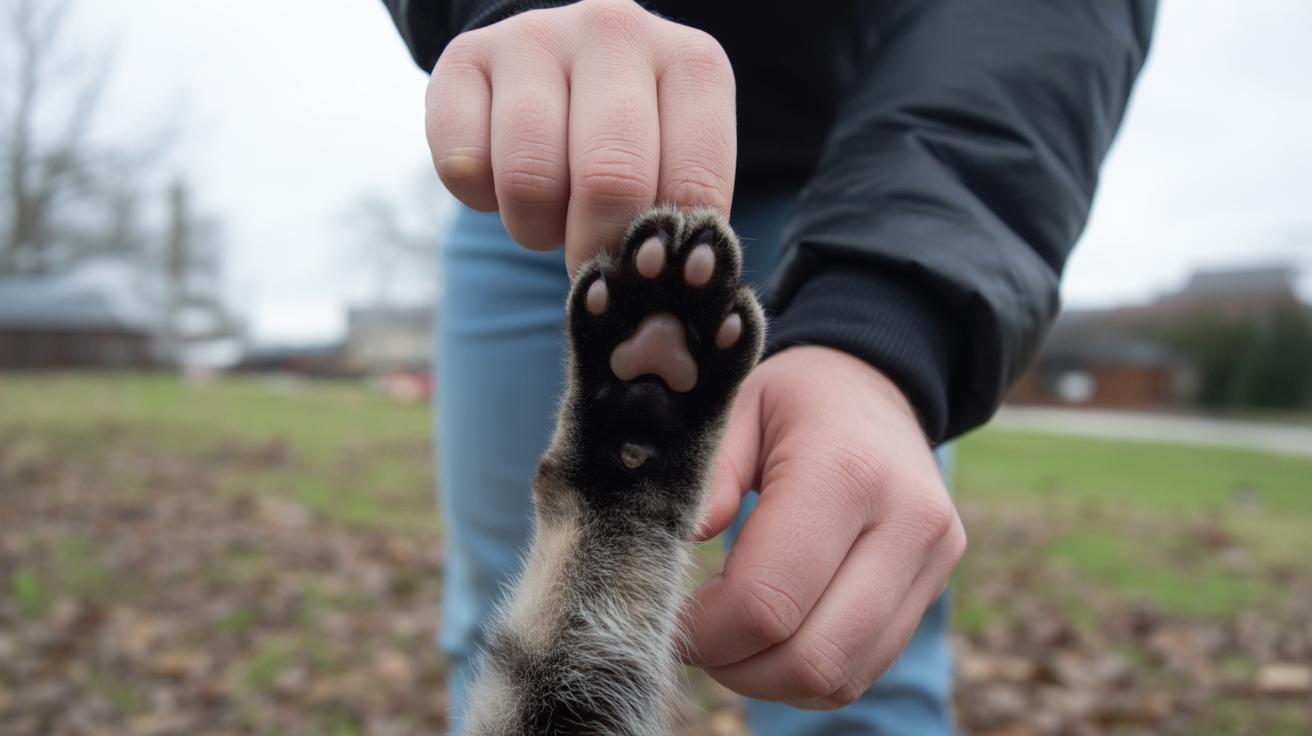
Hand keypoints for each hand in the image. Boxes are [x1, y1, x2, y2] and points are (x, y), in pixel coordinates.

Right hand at [425, 0, 735, 275]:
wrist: (560, 71)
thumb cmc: (636, 144)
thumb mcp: (677, 169)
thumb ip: (686, 224)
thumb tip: (678, 292)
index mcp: (694, 67)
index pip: (691, 188)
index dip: (661, 255)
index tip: (645, 276)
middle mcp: (617, 33)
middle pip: (609, 180)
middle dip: (595, 249)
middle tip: (589, 262)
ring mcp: (536, 36)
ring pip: (528, 178)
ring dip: (534, 225)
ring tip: (550, 210)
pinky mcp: (463, 55)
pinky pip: (462, 165)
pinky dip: (480, 197)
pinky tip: (500, 173)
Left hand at [682, 346, 967, 707]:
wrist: (875, 386)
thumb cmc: (790, 401)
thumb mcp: (734, 408)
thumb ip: (707, 476)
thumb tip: (686, 543)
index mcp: (845, 470)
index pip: (769, 600)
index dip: (710, 632)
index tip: (677, 614)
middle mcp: (906, 521)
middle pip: (812, 656)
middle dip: (738, 667)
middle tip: (698, 639)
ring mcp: (932, 559)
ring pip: (842, 677)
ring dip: (772, 680)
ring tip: (732, 640)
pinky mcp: (935, 585)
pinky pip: (864, 669)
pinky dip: (808, 674)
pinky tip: (774, 638)